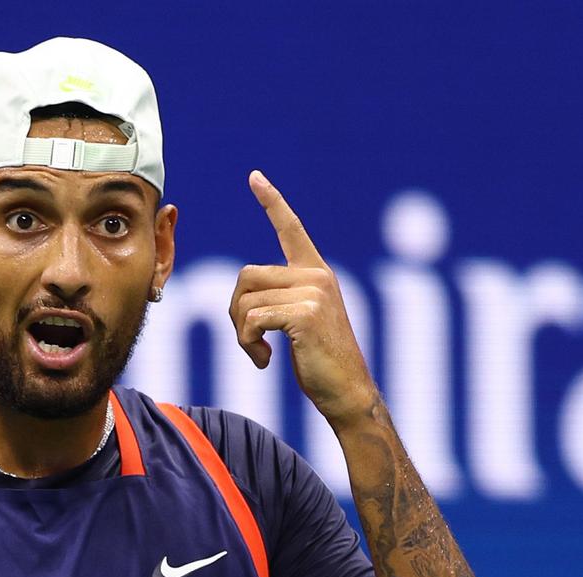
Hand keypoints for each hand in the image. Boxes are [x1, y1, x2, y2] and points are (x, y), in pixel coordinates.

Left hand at [229, 170, 377, 427]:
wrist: (347, 392)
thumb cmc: (320, 362)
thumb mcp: (300, 322)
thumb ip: (280, 298)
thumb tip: (242, 296)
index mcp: (316, 273)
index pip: (291, 228)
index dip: (272, 202)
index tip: (254, 176)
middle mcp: (317, 276)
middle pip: (245, 277)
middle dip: (235, 312)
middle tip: (249, 340)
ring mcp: (313, 293)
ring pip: (245, 301)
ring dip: (241, 334)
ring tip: (260, 353)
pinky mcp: (305, 314)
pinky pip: (252, 320)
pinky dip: (248, 344)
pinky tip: (265, 361)